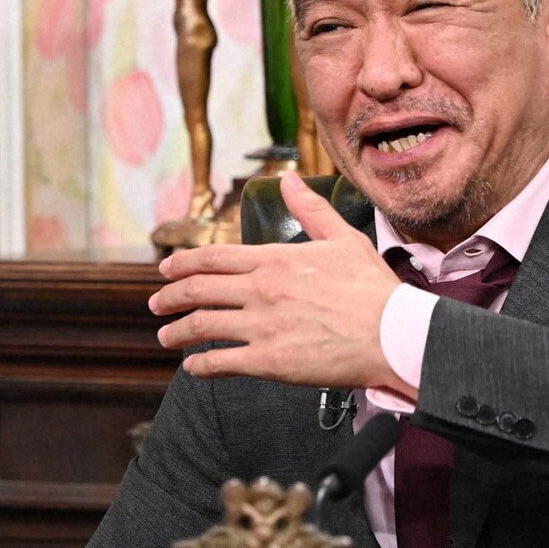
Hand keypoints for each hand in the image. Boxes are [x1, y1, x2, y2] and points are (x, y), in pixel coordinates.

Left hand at [150, 174, 409, 392]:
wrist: (392, 334)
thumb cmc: (373, 289)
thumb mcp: (343, 239)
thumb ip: (311, 210)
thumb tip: (289, 180)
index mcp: (274, 259)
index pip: (212, 257)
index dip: (182, 263)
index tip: (165, 270)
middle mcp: (261, 290)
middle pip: (197, 290)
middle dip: (169, 297)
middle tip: (156, 305)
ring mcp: (261, 326)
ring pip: (202, 326)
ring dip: (177, 332)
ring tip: (166, 337)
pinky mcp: (268, 361)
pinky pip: (220, 362)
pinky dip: (200, 365)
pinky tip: (193, 367)